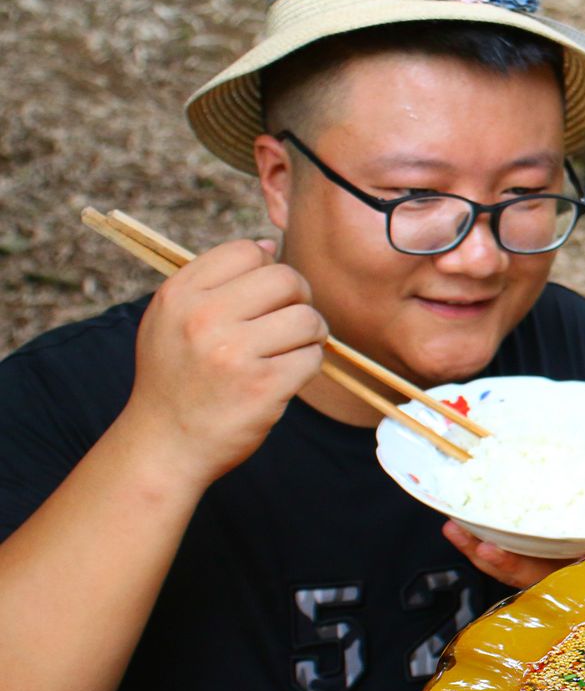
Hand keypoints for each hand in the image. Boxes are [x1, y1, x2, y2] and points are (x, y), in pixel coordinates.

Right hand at [119, 239, 325, 486]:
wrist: (164, 445)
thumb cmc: (176, 379)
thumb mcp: (171, 320)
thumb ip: (213, 281)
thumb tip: (269, 245)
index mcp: (180, 295)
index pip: (247, 251)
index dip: (267, 268)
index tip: (265, 295)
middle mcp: (203, 319)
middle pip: (285, 278)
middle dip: (299, 298)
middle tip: (290, 321)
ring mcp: (234, 353)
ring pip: (307, 318)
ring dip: (310, 334)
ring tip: (290, 349)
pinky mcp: (262, 387)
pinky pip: (313, 357)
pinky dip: (308, 365)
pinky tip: (286, 375)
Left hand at [443, 380, 584, 588]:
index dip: (579, 563)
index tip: (567, 558)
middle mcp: (582, 558)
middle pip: (549, 573)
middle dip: (515, 565)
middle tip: (488, 547)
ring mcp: (550, 560)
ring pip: (518, 568)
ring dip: (486, 555)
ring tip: (459, 531)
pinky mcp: (523, 552)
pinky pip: (500, 556)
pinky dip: (477, 543)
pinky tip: (453, 525)